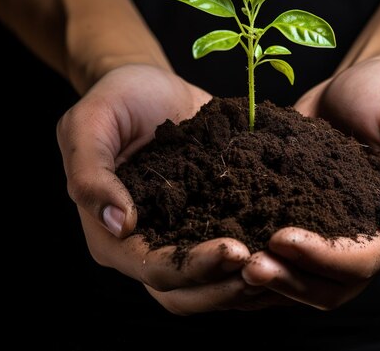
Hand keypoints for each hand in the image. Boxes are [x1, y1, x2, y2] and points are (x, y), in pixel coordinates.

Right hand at [57, 64, 286, 313]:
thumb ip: (91, 174)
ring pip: (213, 286)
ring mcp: (181, 238)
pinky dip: (259, 261)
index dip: (194, 267)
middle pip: (187, 293)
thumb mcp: (88, 124)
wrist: (149, 86)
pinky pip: (233, 257)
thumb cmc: (114, 100)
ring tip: (288, 266)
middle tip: (270, 265)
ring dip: (248, 283)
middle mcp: (147, 247)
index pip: (153, 270)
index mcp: (111, 236)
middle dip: (228, 285)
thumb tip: (118, 223)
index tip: (235, 250)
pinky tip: (291, 250)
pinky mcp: (209, 223)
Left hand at [241, 58, 379, 309]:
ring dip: (272, 277)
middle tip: (247, 265)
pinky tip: (230, 243)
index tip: (280, 238)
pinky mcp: (305, 219)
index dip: (323, 258)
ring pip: (303, 279)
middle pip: (330, 286)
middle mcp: (369, 242)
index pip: (363, 262)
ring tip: (234, 259)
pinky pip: (284, 253)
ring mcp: (334, 235)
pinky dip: (260, 254)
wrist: (361, 80)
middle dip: (289, 279)